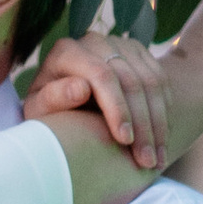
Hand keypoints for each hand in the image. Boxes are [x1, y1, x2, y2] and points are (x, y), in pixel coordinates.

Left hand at [22, 36, 178, 166]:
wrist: (60, 97)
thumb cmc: (45, 109)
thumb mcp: (38, 109)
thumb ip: (53, 98)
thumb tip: (81, 89)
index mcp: (67, 51)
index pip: (102, 76)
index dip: (117, 108)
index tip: (125, 141)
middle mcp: (95, 41)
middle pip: (131, 80)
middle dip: (143, 125)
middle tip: (147, 162)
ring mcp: (119, 44)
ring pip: (151, 82)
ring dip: (159, 124)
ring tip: (158, 159)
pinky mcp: (137, 52)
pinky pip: (160, 80)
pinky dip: (164, 111)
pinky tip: (162, 139)